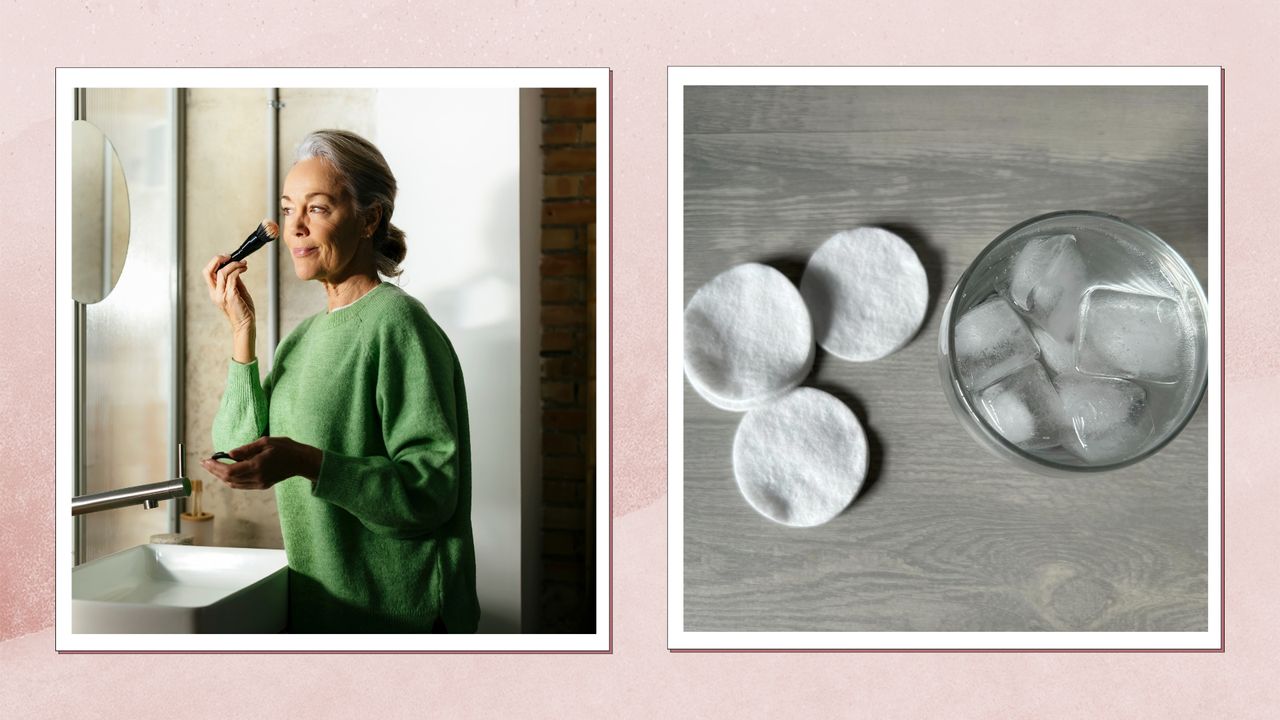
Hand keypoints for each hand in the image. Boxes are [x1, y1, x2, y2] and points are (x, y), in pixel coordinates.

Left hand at [200, 436, 323, 490]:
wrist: (301, 461)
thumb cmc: (285, 448)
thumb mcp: (265, 442)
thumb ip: (246, 449)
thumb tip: (229, 454)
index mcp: (257, 466)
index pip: (229, 471)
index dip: (215, 467)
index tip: (206, 460)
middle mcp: (257, 478)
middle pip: (229, 479)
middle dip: (214, 471)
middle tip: (205, 463)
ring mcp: (260, 483)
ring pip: (233, 484)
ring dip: (221, 476)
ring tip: (213, 467)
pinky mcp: (262, 485)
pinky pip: (241, 485)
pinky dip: (231, 479)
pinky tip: (227, 471)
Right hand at [204, 254, 255, 333]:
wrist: (246, 325)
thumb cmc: (243, 310)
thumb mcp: (237, 292)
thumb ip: (234, 281)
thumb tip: (235, 267)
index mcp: (214, 292)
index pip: (208, 273)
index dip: (215, 262)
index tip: (227, 257)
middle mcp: (215, 293)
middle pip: (208, 271)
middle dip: (218, 259)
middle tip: (229, 256)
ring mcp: (221, 295)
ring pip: (222, 272)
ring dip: (234, 264)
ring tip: (243, 264)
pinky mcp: (230, 296)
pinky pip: (232, 278)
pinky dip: (238, 270)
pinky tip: (244, 269)